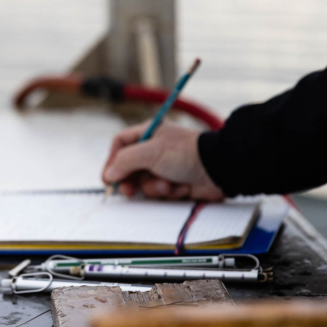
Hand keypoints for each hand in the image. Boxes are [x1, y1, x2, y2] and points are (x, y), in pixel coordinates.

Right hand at [101, 121, 223, 200]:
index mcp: (149, 133)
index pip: (120, 144)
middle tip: (129, 191)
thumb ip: (126, 161)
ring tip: (167, 185)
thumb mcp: (151, 152)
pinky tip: (180, 188)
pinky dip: (168, 193)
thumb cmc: (186, 154)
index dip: (112, 160)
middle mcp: (154, 150)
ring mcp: (164, 167)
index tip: (109, 177)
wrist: (217, 170)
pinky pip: (159, 192)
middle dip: (131, 181)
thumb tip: (109, 173)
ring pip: (144, 183)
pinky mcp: (173, 183)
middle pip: (129, 167)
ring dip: (154, 187)